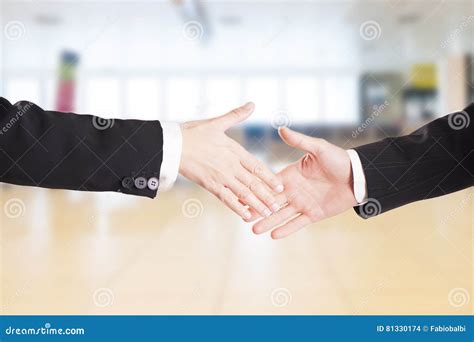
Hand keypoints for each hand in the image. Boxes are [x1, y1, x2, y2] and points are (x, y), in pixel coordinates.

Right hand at [179, 102, 284, 219]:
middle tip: (278, 206)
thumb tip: (252, 104)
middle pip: (253, 183)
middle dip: (267, 196)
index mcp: (234, 150)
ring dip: (257, 204)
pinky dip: (237, 207)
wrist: (171, 144)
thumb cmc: (193, 132)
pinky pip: (226, 199)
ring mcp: (220, 176)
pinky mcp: (209, 185)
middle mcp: (230, 165)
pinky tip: (246, 215)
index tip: (281, 186)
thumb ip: (236, 115)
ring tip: (268, 213)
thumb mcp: (216, 123)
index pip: (257, 166)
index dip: (270, 178)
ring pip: (243, 193)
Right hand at [252, 127, 356, 238]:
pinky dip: (287, 229)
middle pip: (271, 201)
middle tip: (242, 216)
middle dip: (257, 209)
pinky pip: (297, 223)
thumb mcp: (319, 148)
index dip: (256, 189)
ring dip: (268, 222)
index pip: (270, 183)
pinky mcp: (313, 214)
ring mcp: (302, 203)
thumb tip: (282, 128)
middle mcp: (293, 190)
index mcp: (291, 175)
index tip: (242, 193)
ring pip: (281, 215)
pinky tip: (274, 235)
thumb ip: (300, 141)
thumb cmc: (339, 159)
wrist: (358, 176)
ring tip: (253, 230)